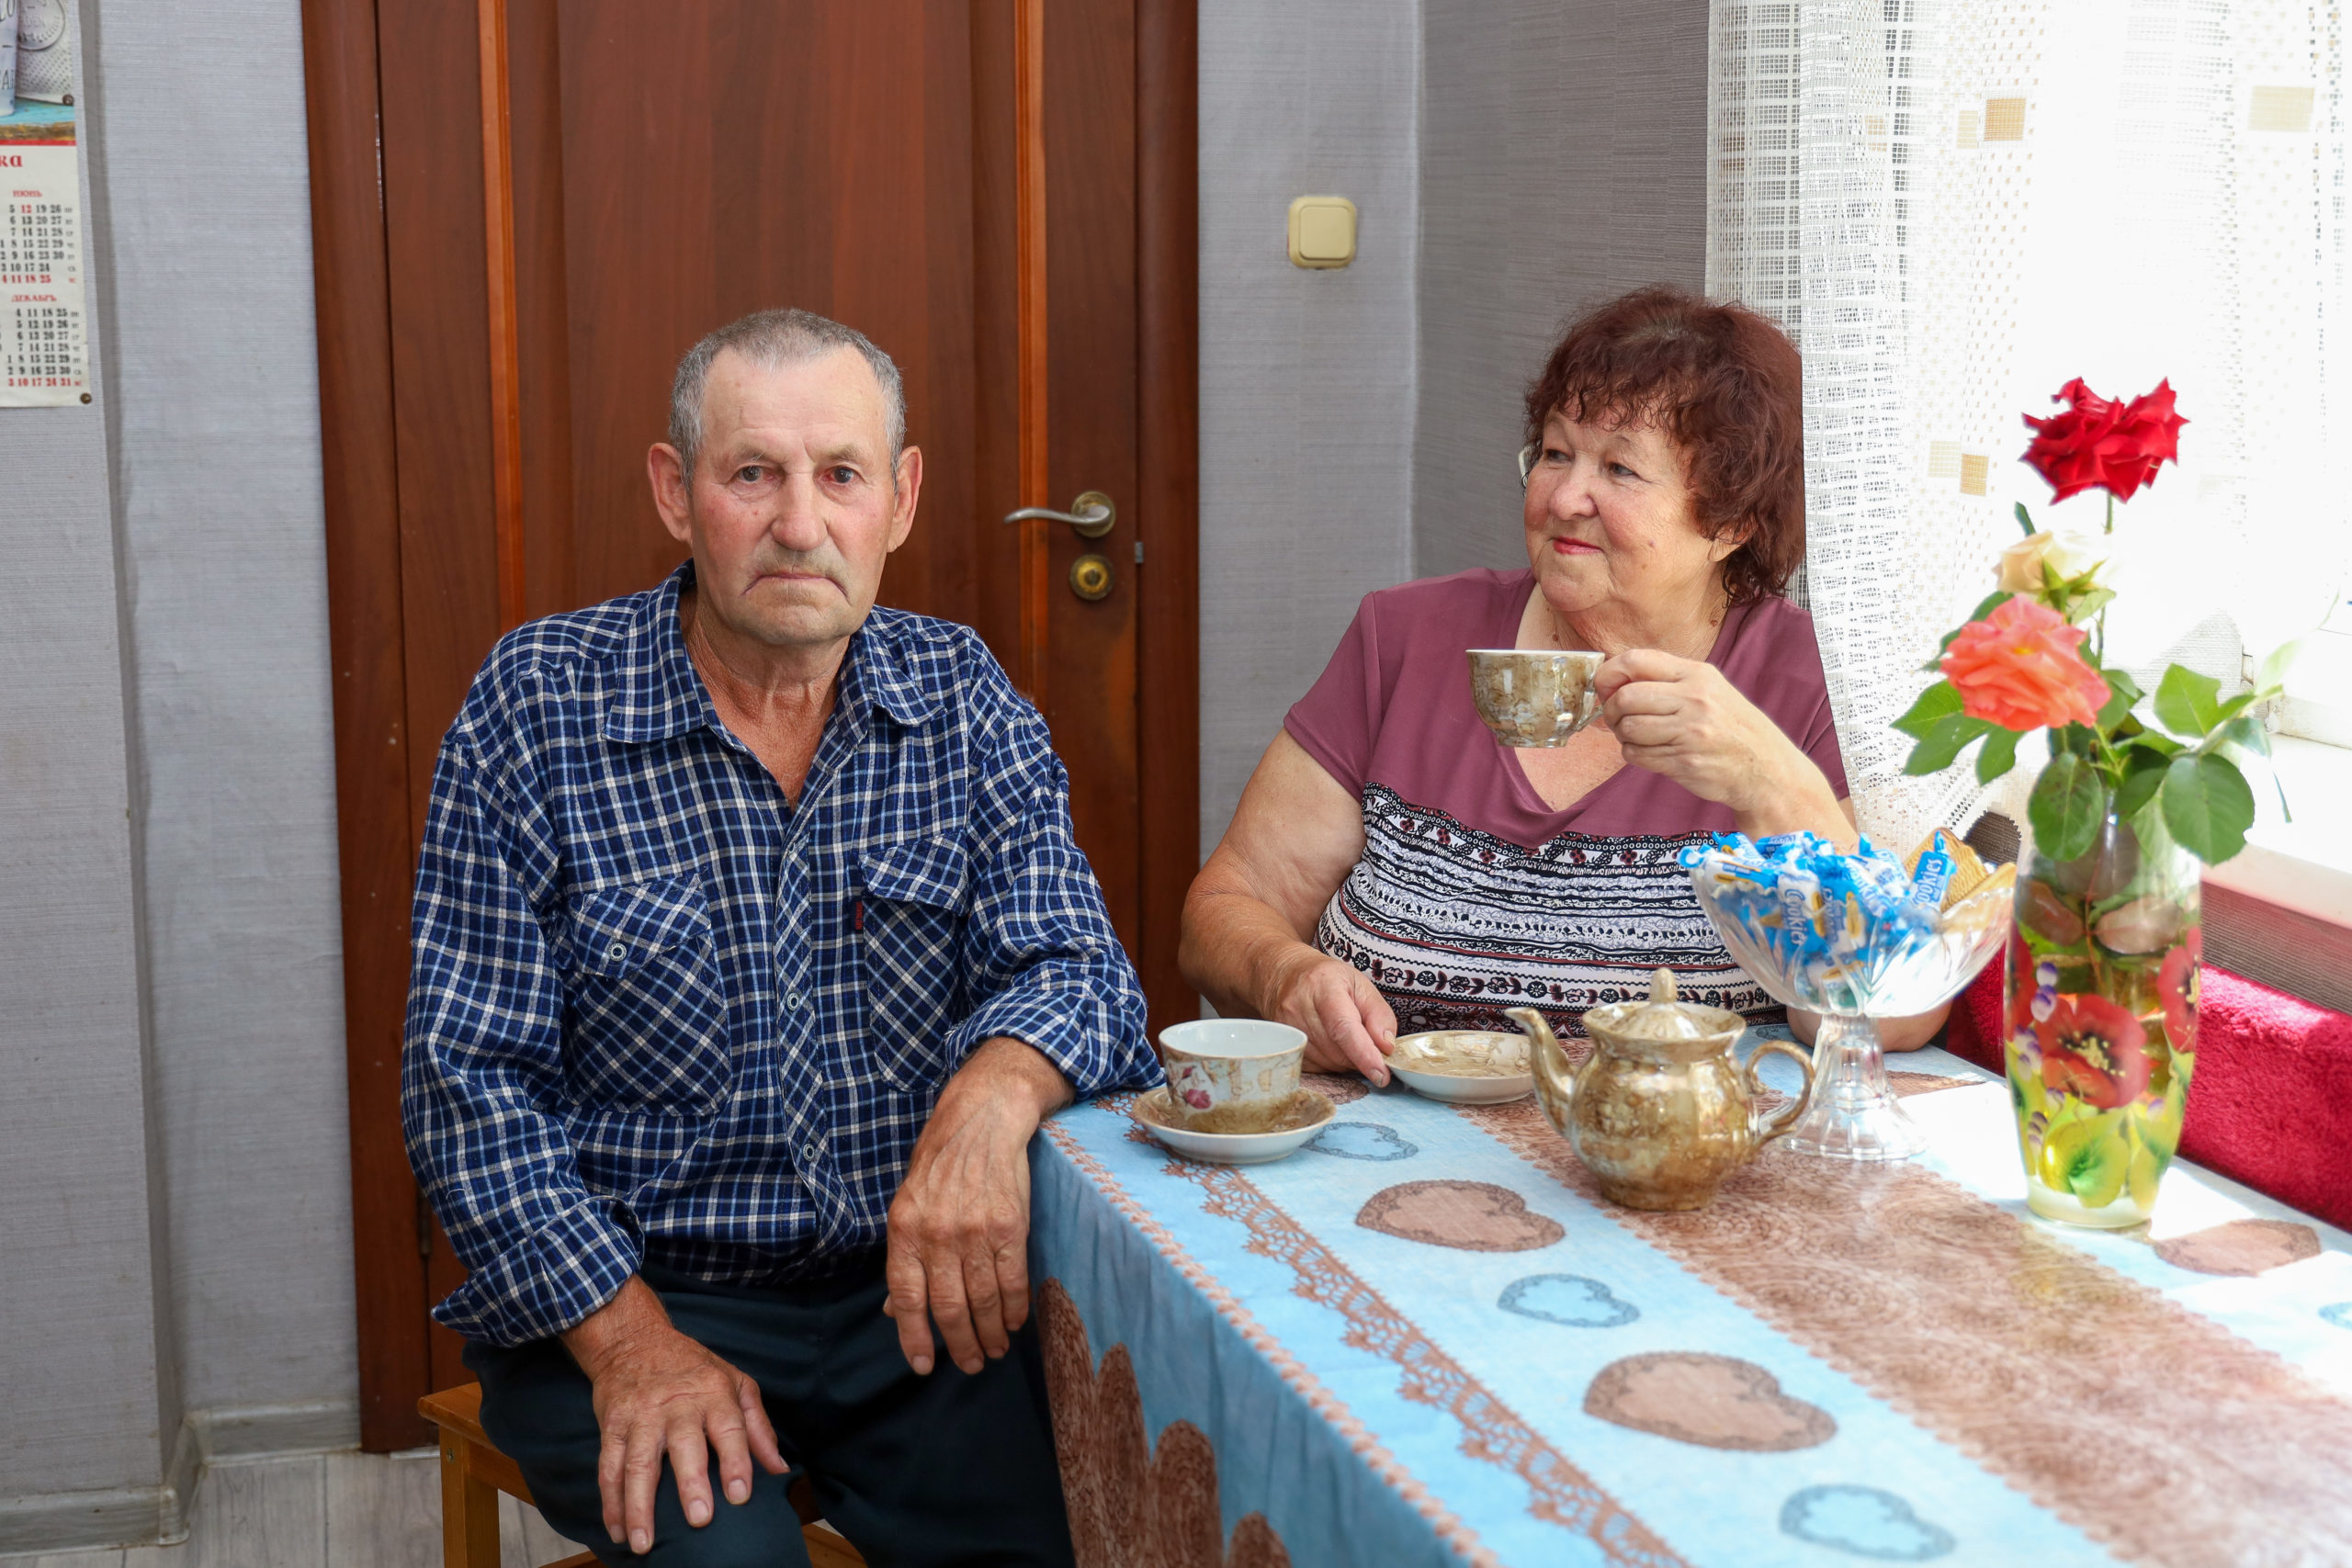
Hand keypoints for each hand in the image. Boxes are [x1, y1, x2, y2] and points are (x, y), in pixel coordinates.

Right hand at [560, 1277, 787, 1555]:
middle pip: (684, 1446)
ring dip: (639, 1507)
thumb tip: (779, 1469)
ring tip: (643, 1543)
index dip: (738, 1461)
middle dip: (691, 1484)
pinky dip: (610, 1502)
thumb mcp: (735, 1382)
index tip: (741, 1496)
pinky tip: (616, 1530)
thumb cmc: (693, 1367)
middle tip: (700, 1520)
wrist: (634, 1340)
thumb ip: (758, 1426)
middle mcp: (677, 1405)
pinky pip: (608, 1467)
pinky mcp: (612, 1425)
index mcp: (714, 1393)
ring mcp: (640, 1416)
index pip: (730, 1427)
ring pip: (637, 1464)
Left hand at [885, 1037, 1072, 1375]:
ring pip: (983, 1299)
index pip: (906, 1298)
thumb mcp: (908, 1207)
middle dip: (959, 1344)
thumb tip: (895, 1311)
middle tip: (970, 1364)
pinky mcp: (1010, 1225)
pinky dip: (1015, 1308)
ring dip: (990, 1333)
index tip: (923, 1366)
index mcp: (904, 1230)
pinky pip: (1013, 1280)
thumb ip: (905, 1259)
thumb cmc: (940, 1165)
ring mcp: (974, 1230)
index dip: (913, 1337)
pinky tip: (1016, 1323)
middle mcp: (937, 1234)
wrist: (981, 1122)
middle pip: (947, 1306)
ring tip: (994, 1350)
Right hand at [1264, 947, 1397, 1083]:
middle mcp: (1298, 1007)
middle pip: (1338, 1051)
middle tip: (1370, 1046)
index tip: (1381, 1074)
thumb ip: (1379, 1014)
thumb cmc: (1327, 979)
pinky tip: (1331, 1044)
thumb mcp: (1360, 984)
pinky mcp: (1282, 1046)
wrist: (1283, 975)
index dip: (1363, 1054)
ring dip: (1346, 1060)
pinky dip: (1331, 1063)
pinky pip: (1315, 1068)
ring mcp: (1287, 1029)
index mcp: (1323, 986)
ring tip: (1348, 1039)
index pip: (1343, 1027)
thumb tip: (1387, 1047)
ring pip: (1327, 1063)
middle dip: (1361, 1057)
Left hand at [1596, 648, 1835, 827]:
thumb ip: (1668, 681)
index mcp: (1697, 674)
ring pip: (1628, 728)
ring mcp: (1690, 731)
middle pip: (1626, 697)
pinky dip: (1634, 754)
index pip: (1635, 660)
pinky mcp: (1684, 761)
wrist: (1766, 769)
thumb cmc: (1732, 728)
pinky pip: (1637, 755)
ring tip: (1638, 737)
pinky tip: (1650, 753)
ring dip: (1623, 735)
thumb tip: (1614, 680)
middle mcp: (1694, 699)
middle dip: (1612, 710)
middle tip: (1617, 719)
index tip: (1603, 687)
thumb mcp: (1710, 690)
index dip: (1609, 673)